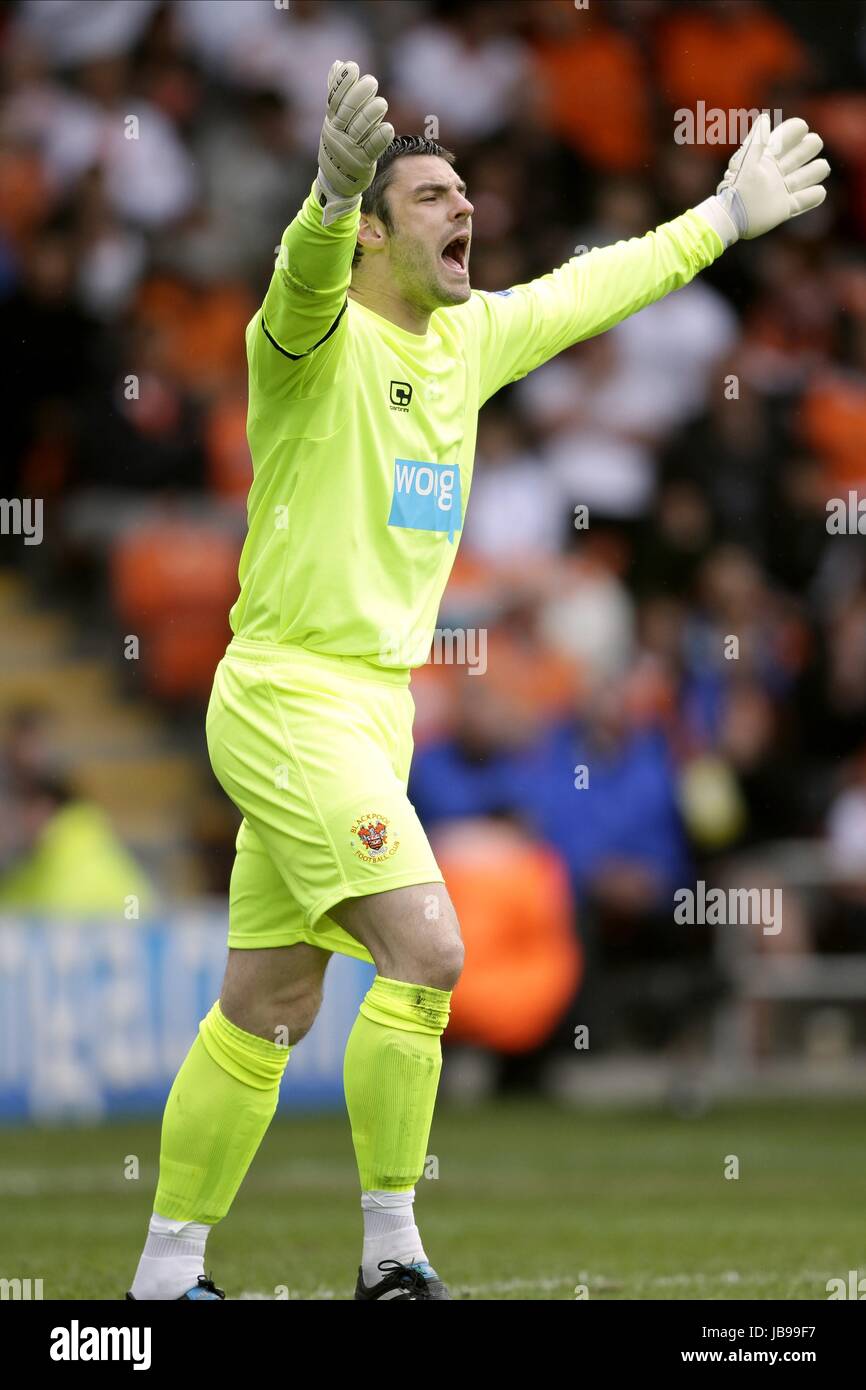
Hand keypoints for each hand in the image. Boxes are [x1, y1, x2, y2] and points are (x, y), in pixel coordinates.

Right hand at [316, 59, 393, 225]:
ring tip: (382, 103)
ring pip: (360, 130)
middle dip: (359, 95)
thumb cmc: (340, 144)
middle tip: (372, 82)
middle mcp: (339, 134)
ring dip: (370, 116)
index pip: (335, 99)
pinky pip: (371, 150)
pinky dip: (379, 139)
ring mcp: (350, 150)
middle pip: (347, 112)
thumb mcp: (334, 120)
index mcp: (332, 121)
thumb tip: (338, 64)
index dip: (343, 83)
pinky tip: (387, 129)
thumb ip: (337, 94)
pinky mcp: (363, 164)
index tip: (353, 67)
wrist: (336, 183)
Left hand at [697, 113, 829, 247]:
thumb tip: (765, 118)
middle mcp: (777, 171)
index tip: (802, 127)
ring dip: (817, 170)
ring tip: (822, 167)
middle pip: (803, 153)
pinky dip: (814, 195)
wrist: (730, 218)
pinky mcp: (785, 208)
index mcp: (768, 156)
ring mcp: (782, 190)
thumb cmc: (736, 187)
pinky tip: (819, 191)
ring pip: (807, 175)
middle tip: (813, 145)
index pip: (787, 136)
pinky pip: (805, 200)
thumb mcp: (746, 161)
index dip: (796, 129)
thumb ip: (757, 141)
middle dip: (810, 146)